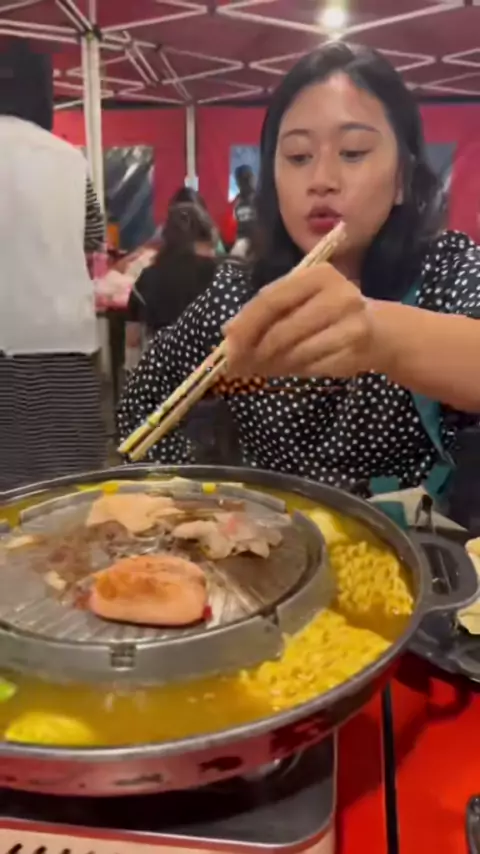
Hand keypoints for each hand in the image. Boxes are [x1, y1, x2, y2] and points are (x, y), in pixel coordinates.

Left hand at [224, 263, 374, 377]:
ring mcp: (350, 322)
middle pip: (282, 329)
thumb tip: (228, 334)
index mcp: (317, 274)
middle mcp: (337, 294)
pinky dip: (294, 370)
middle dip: (256, 350)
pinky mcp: (354, 349)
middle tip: (239, 364)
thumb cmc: (328, 314)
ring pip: (295, 352)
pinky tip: (290, 368)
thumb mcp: (298, 303)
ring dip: (273, 364)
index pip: (271, 299)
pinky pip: (312, 366)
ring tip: (262, 367)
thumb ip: (265, 315)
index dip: (246, 324)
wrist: (378, 331)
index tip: (228, 343)